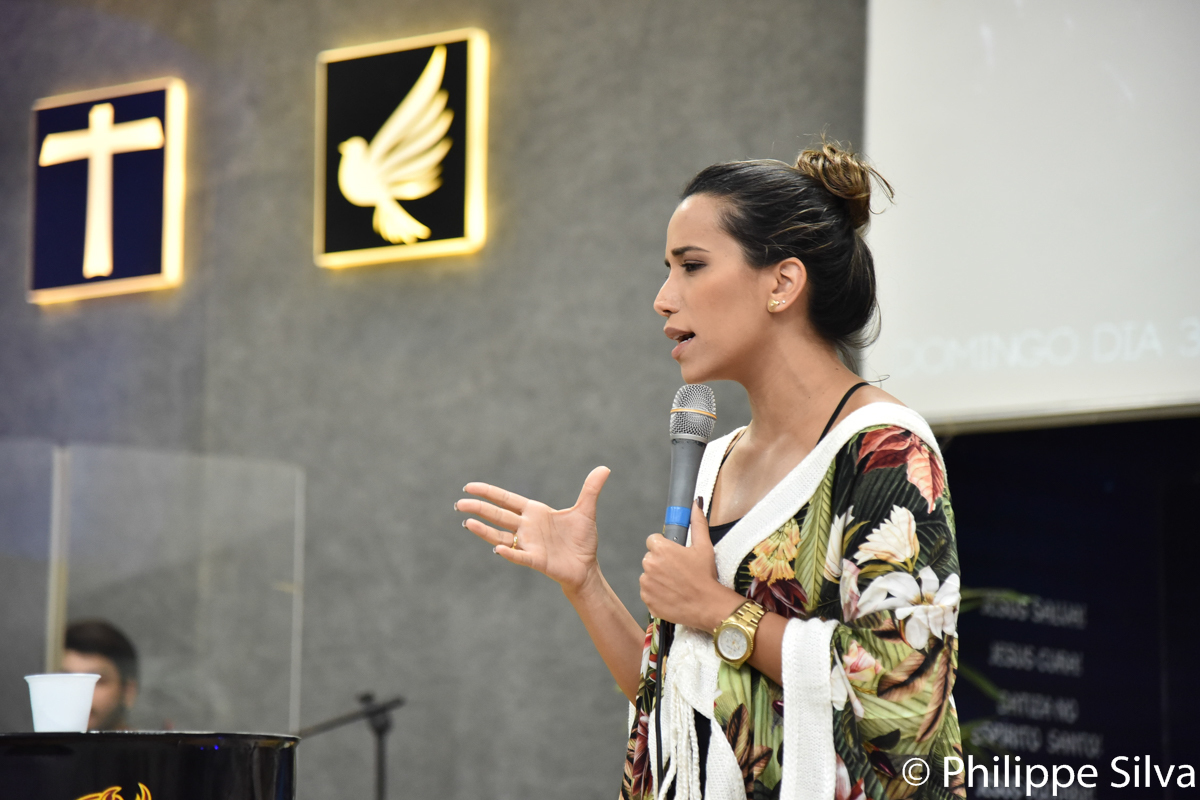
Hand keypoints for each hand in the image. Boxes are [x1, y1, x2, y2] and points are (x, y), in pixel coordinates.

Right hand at [457, 467, 610, 593]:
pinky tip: (497, 549)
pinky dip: (509, 553)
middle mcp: (527, 527)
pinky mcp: (536, 560)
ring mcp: (529, 544)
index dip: (488, 493)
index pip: (507, 500)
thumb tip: (605, 468)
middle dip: (479, 508)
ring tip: (466, 523)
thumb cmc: (581, 540)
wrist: (586, 567)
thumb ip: (590, 489)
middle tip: (459, 503)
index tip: (469, 487)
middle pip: (498, 515)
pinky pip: (519, 556)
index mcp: (535, 512)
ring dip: (484, 530)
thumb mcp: (585, 511)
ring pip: (500, 536)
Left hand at [639, 499, 745, 630]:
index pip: (653, 541)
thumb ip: (697, 523)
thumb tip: (696, 503)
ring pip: (648, 575)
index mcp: (661, 549)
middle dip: (661, 562)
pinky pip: (648, 592)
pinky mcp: (646, 599)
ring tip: (676, 584)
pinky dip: (656, 593)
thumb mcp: (704, 547)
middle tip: (678, 571)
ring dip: (658, 578)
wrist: (707, 605)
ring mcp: (646, 583)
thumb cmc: (705, 575)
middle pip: (650, 558)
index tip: (675, 555)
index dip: (664, 547)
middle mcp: (649, 564)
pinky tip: (671, 594)